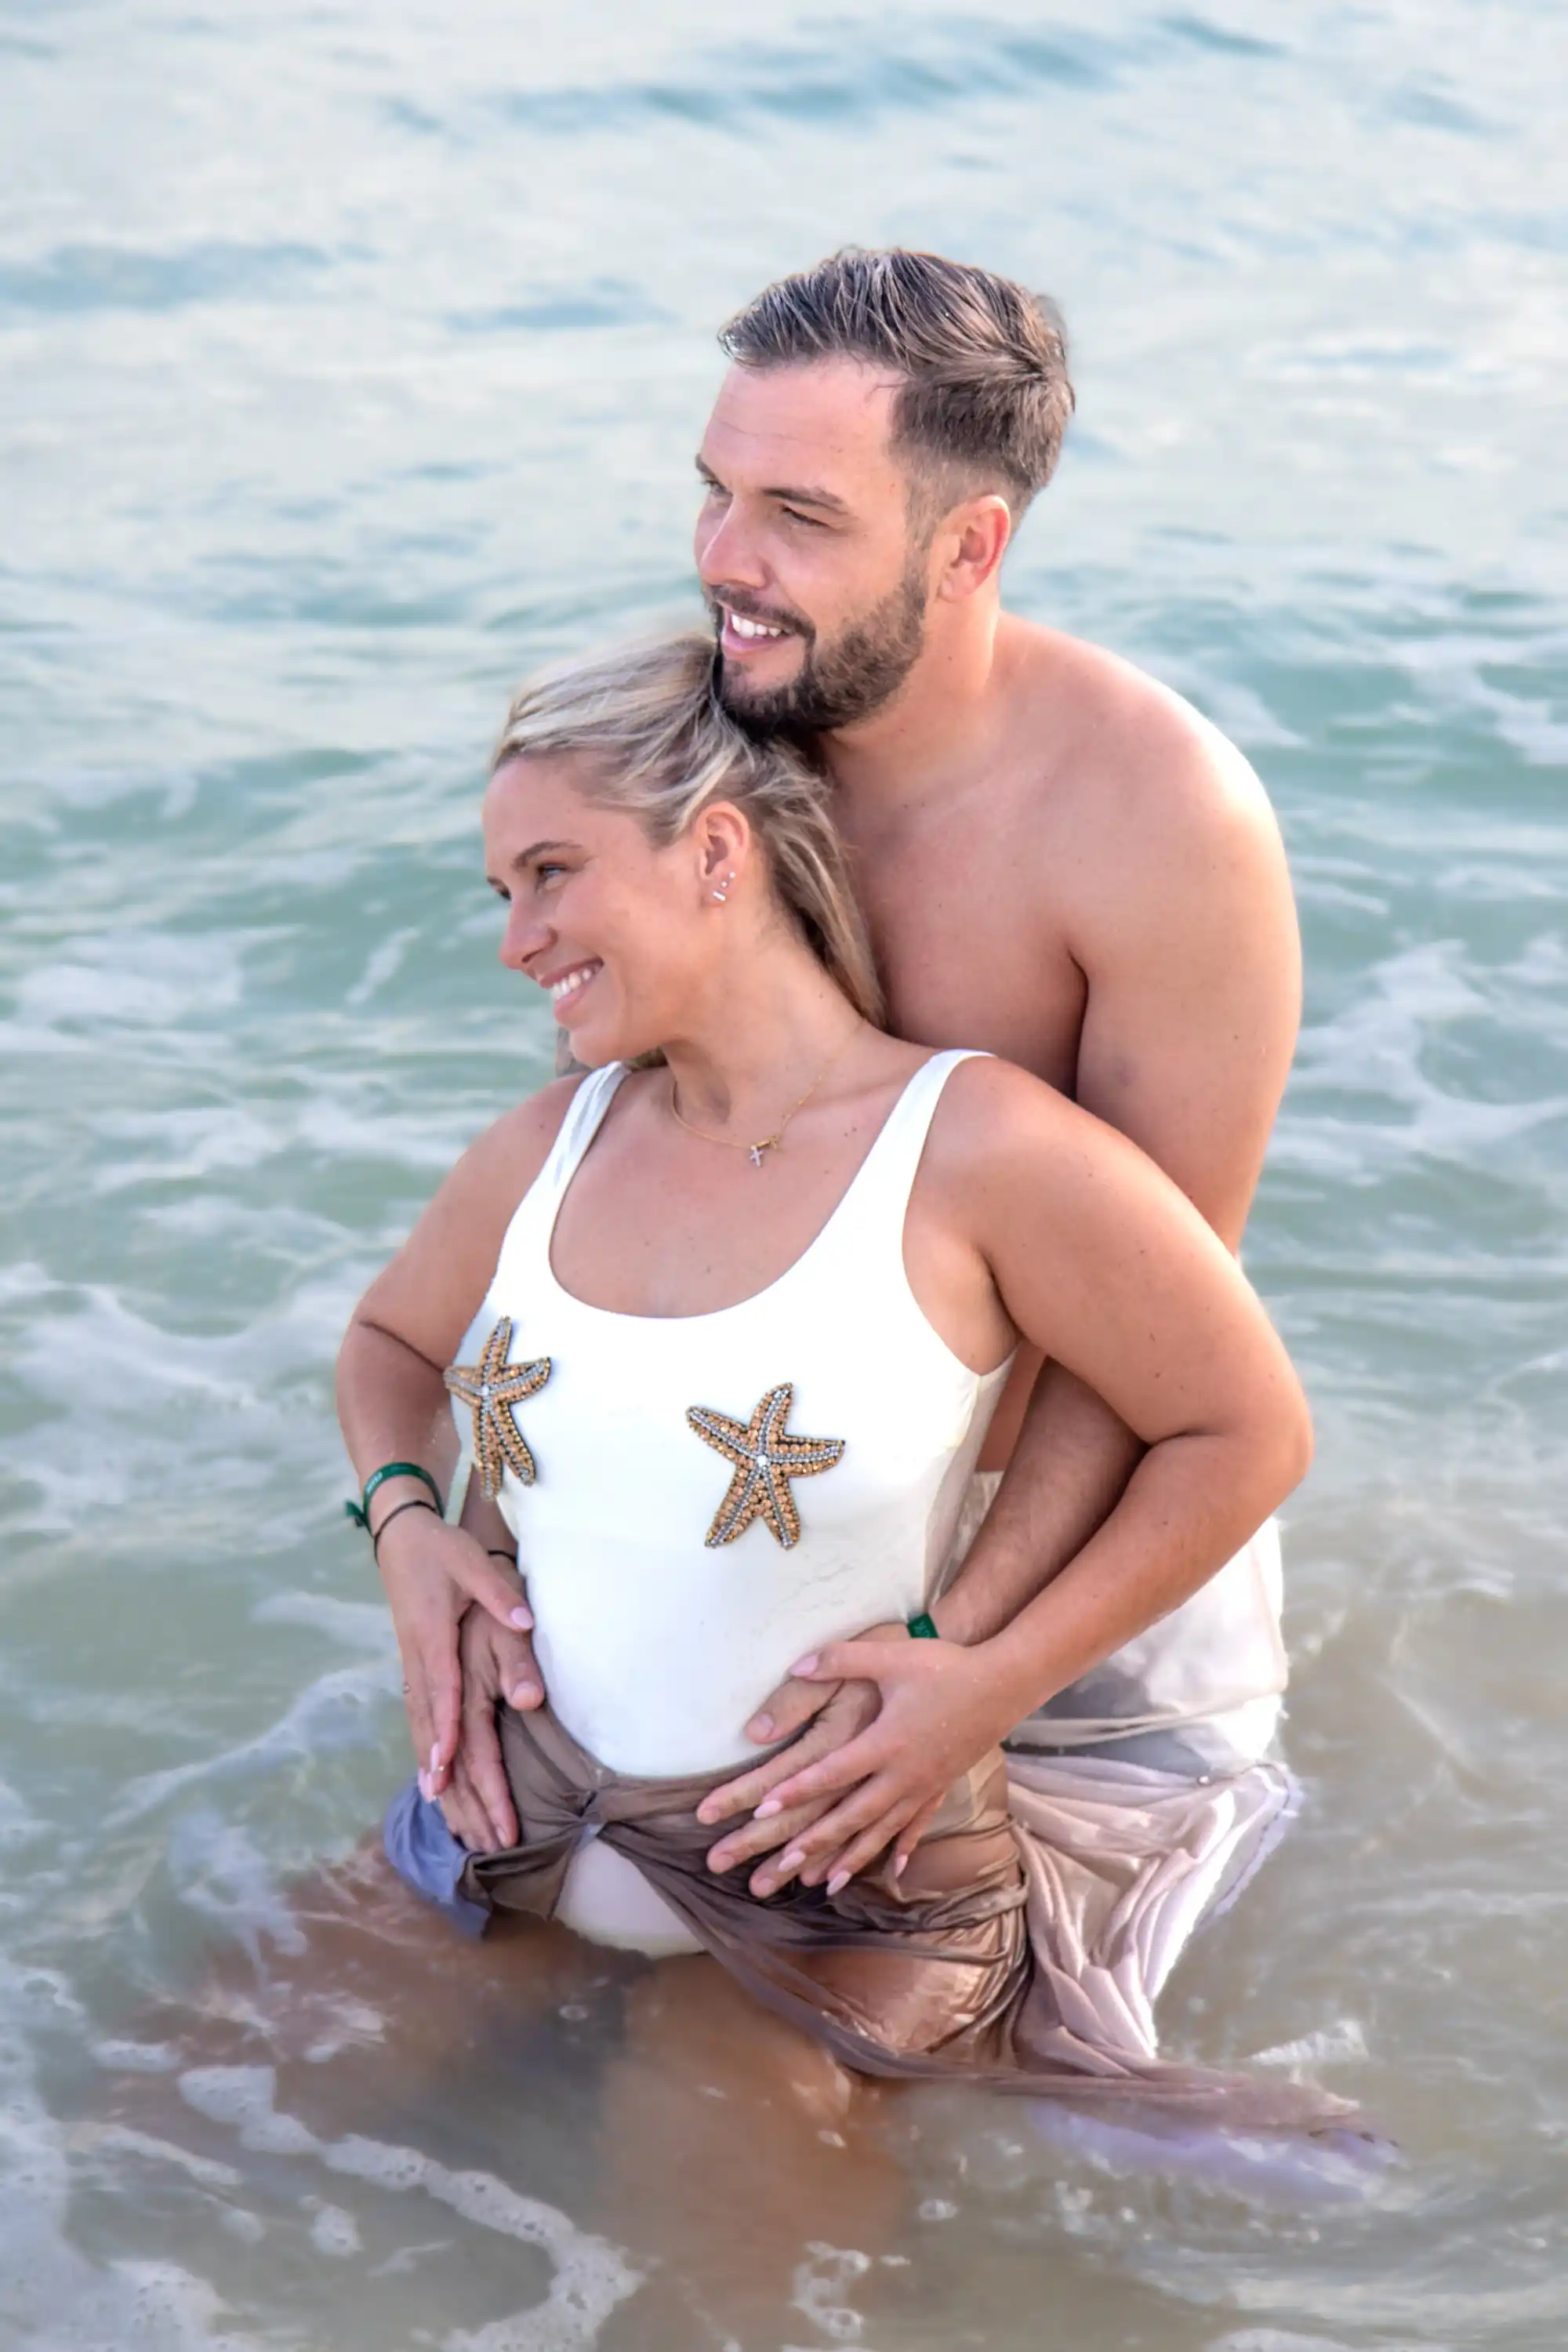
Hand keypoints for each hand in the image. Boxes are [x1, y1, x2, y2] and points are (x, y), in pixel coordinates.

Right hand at [376, 1508, 534, 1802]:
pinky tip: (430, 1771)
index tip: (447, 1763)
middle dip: (441, 1765)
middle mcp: (417, 1655)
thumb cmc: (441, 1550)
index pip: (441, 1688)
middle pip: (428, 1718)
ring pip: (418, 1720)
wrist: (402, 1538)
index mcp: (432, 1634)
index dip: (445, 1726)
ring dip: (428, 1761)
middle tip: (451, 1803)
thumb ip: (498, 1596)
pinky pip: (417, 1711)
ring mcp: (411, 1662)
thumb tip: (525, 1622)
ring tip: (439, 1803)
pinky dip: (422, 1743)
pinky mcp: (413, 1664)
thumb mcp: (471, 1563)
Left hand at [734, 1634, 1027, 1893]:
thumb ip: (841, 1660)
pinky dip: (902, 1846)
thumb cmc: (945, 1667)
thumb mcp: (891, 1656)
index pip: (832, 1773)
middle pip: (852, 1814)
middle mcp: (902, 1773)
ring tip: (828, 1883)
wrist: (1003, 1683)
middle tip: (784, 1865)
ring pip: (882, 1829)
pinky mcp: (941, 1785)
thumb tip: (796, 1665)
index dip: (796, 1790)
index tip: (764, 1810)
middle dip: (816, 1841)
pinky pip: (918, 1824)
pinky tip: (893, 1869)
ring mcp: (924, 1785)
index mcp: (885, 1742)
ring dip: (853, 1856)